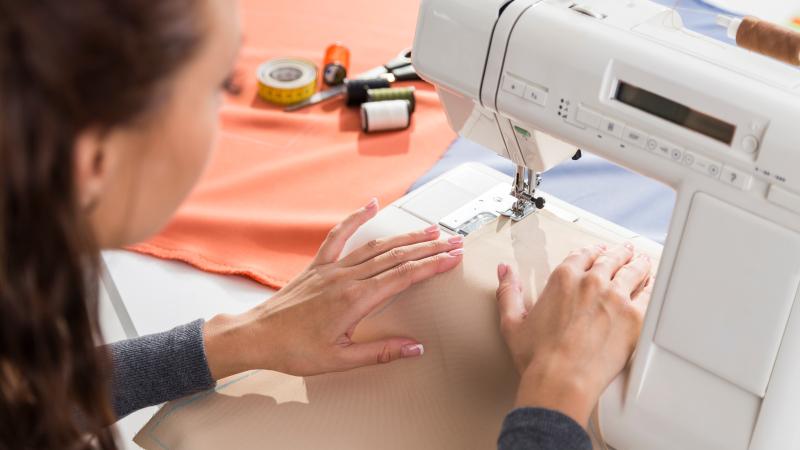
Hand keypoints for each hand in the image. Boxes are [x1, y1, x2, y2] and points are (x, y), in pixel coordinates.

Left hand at [203, 198, 463, 378]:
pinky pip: (340, 235)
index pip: (404, 276)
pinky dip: (356, 218)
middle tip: (453, 242)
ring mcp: (332, 268)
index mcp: (356, 300)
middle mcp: (346, 278)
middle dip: (428, 248)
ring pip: (376, 246)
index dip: (432, 265)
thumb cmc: (295, 350)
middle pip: (396, 256)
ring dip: (405, 237)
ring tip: (429, 230)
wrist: (257, 336)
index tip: (453, 258)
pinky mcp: (318, 265)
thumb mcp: (341, 359)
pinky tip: (371, 205)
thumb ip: (381, 352)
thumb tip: (415, 348)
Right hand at [495, 243, 651, 426]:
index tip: (596, 252)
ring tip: (642, 261)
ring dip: (638, 263)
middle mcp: (591, 282)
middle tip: (625, 251)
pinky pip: (649, 293)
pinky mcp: (634, 316)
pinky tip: (653, 285)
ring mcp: (615, 297)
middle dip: (618, 253)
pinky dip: (652, 286)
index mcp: (563, 279)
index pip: (582, 255)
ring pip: (632, 271)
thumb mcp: (512, 322)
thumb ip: (508, 292)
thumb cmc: (538, 358)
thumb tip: (505, 272)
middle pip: (610, 259)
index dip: (591, 251)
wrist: (562, 380)